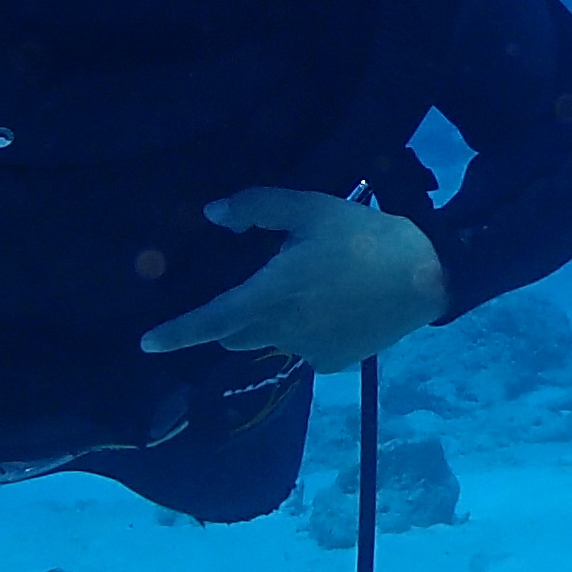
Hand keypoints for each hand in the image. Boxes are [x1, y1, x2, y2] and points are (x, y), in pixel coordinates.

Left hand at [141, 187, 448, 373]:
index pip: (211, 320)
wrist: (424, 276)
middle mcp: (282, 331)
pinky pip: (303, 347)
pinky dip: (306, 330)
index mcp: (270, 295)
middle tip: (261, 281)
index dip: (177, 333)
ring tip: (308, 289)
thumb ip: (256, 208)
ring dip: (272, 320)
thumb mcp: (309, 208)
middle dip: (234, 315)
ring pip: (271, 339)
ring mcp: (308, 352)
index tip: (147, 343)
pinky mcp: (332, 363)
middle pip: (236, 332)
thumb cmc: (362, 237)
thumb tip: (213, 214)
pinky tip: (335, 306)